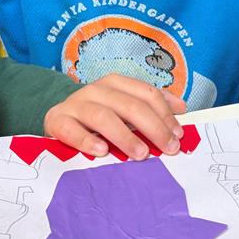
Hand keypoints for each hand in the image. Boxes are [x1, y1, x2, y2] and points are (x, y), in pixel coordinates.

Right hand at [44, 74, 185, 160]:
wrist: (57, 121)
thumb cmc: (96, 119)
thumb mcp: (123, 109)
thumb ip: (151, 107)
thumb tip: (181, 108)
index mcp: (115, 84)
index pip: (146, 94)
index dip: (165, 114)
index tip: (178, 135)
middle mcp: (96, 90)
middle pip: (129, 105)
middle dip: (153, 127)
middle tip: (168, 148)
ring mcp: (75, 105)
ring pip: (103, 116)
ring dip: (125, 136)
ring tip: (141, 154)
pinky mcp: (57, 121)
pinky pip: (71, 129)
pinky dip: (87, 140)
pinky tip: (102, 151)